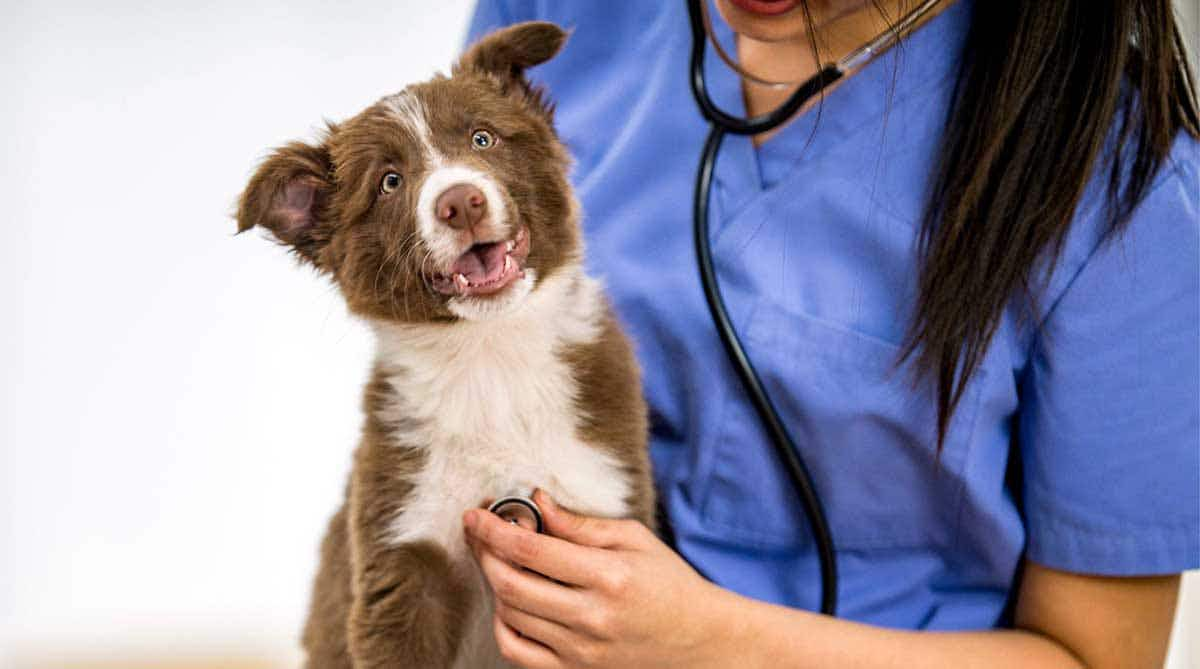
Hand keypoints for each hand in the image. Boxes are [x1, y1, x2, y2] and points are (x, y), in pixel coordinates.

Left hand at [462, 490, 733, 667]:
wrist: (698, 639)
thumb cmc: (668, 582)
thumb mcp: (634, 539)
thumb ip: (580, 524)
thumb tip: (536, 502)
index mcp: (609, 576)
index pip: (532, 550)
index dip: (494, 529)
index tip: (475, 513)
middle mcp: (592, 617)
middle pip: (511, 584)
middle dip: (484, 553)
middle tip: (479, 532)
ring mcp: (581, 650)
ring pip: (510, 616)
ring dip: (494, 584)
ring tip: (500, 561)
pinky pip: (518, 652)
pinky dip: (503, 625)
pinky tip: (509, 602)